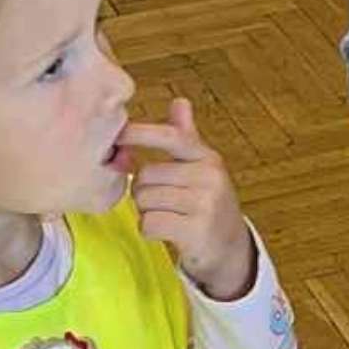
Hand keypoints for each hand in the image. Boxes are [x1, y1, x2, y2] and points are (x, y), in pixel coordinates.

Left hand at [117, 99, 255, 302]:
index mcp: (207, 158)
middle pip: (146, 175)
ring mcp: (205, 204)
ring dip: (146, 211)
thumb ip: (186, 137)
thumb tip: (180, 101)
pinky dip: (149, 229)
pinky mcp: (196, 230)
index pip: (171, 137)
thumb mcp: (201, 167)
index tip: (118, 134)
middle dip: (143, 190)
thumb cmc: (207, 204)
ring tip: (167, 215)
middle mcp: (209, 177)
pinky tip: (166, 230)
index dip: (141, 134)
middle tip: (161, 200)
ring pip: (144, 200)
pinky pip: (149, 223)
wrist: (230, 247)